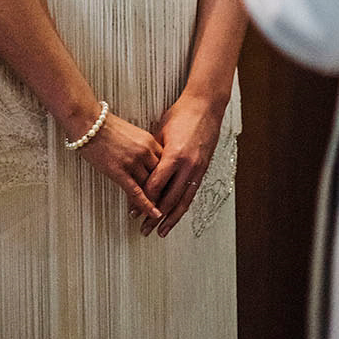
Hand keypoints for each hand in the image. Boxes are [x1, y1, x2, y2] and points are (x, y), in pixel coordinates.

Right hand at [78, 112, 163, 222]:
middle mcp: (144, 151)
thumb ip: (143, 147)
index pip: (167, 164)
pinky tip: (152, 214)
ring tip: (161, 213)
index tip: (173, 188)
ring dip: (155, 201)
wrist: (88, 121)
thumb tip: (147, 161)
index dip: (170, 178)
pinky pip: (136, 192)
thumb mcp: (132, 133)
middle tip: (170, 203)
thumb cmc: (106, 125)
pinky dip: (146, 205)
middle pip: (162, 176)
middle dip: (165, 191)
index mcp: (149, 140)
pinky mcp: (119, 171)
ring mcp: (133, 162)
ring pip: (150, 186)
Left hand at [140, 93, 222, 237]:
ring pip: (183, 202)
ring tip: (160, 232)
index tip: (133, 210)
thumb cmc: (180, 115)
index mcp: (174, 155)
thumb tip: (141, 171)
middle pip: (168, 199)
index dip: (143, 199)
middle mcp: (187, 166)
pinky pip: (192, 194)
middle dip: (155, 216)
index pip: (155, 186)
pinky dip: (182, 208)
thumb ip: (153, 154)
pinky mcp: (203, 170)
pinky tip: (175, 216)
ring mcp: (197, 169)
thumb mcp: (161, 132)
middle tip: (143, 229)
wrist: (205, 106)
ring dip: (171, 219)